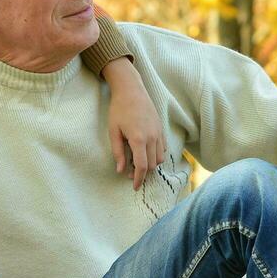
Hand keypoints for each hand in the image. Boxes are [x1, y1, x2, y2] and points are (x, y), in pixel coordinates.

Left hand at [102, 58, 166, 189]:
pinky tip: (146, 152)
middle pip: (152, 165)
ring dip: (151, 164)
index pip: (142, 167)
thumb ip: (118, 152)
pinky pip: (163, 148)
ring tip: (137, 162)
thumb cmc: (119, 110)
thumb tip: (120, 170)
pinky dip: (156, 155)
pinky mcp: (161, 128)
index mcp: (139, 139)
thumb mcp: (113, 131)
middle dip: (143, 173)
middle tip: (129, 172)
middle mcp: (152, 137)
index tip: (134, 187)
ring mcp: (159, 133)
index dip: (138, 179)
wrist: (131, 90)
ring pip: (160, 158)